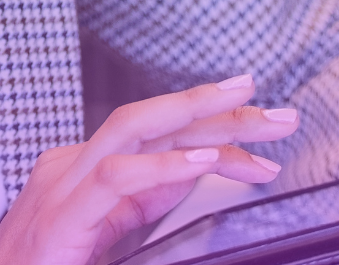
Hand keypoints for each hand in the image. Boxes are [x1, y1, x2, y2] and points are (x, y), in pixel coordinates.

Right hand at [0, 73, 299, 264]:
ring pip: (133, 128)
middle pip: (152, 119)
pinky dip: (163, 166)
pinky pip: (115, 178)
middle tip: (278, 111)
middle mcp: (72, 165)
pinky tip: (205, 163)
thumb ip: (149, 198)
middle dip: (217, 107)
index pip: (159, 132)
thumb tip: (205, 168)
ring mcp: (62, 186)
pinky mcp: (60, 217)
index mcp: (86, 169)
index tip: (266, 134)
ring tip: (252, 120)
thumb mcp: (109, 231)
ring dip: (199, 119)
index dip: (215, 127)